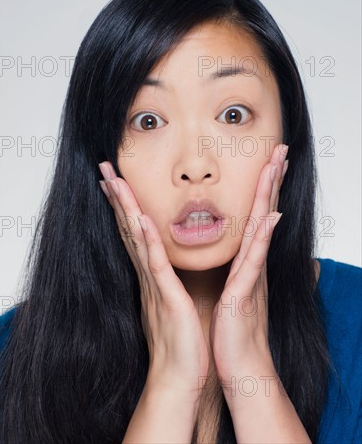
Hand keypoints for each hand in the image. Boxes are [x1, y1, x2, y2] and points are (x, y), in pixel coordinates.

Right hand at [98, 163, 209, 397]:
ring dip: (126, 208)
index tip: (116, 181)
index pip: (135, 232)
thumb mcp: (171, 301)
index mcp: (152, 274)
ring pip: (137, 238)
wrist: (178, 377)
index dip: (125, 205)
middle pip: (129, 228)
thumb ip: (165, 280)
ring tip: (114, 181)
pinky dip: (147, 240)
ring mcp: (154, 284)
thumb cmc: (179, 341)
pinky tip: (140, 219)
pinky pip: (155, 264)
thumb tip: (162, 264)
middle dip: (117, 197)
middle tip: (105, 170)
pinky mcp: (166, 297)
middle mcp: (148, 274)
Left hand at [209, 143, 288, 385]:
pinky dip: (263, 237)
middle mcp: (253, 263)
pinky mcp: (245, 292)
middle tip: (280, 150)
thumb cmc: (237, 332)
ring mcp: (253, 275)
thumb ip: (247, 272)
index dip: (263, 189)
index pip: (257, 217)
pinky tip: (270, 216)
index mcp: (247, 262)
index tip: (269, 162)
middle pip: (264, 213)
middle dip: (272, 180)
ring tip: (276, 166)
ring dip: (270, 195)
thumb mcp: (240, 294)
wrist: (242, 368)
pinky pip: (254, 260)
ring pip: (262, 227)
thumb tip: (252, 256)